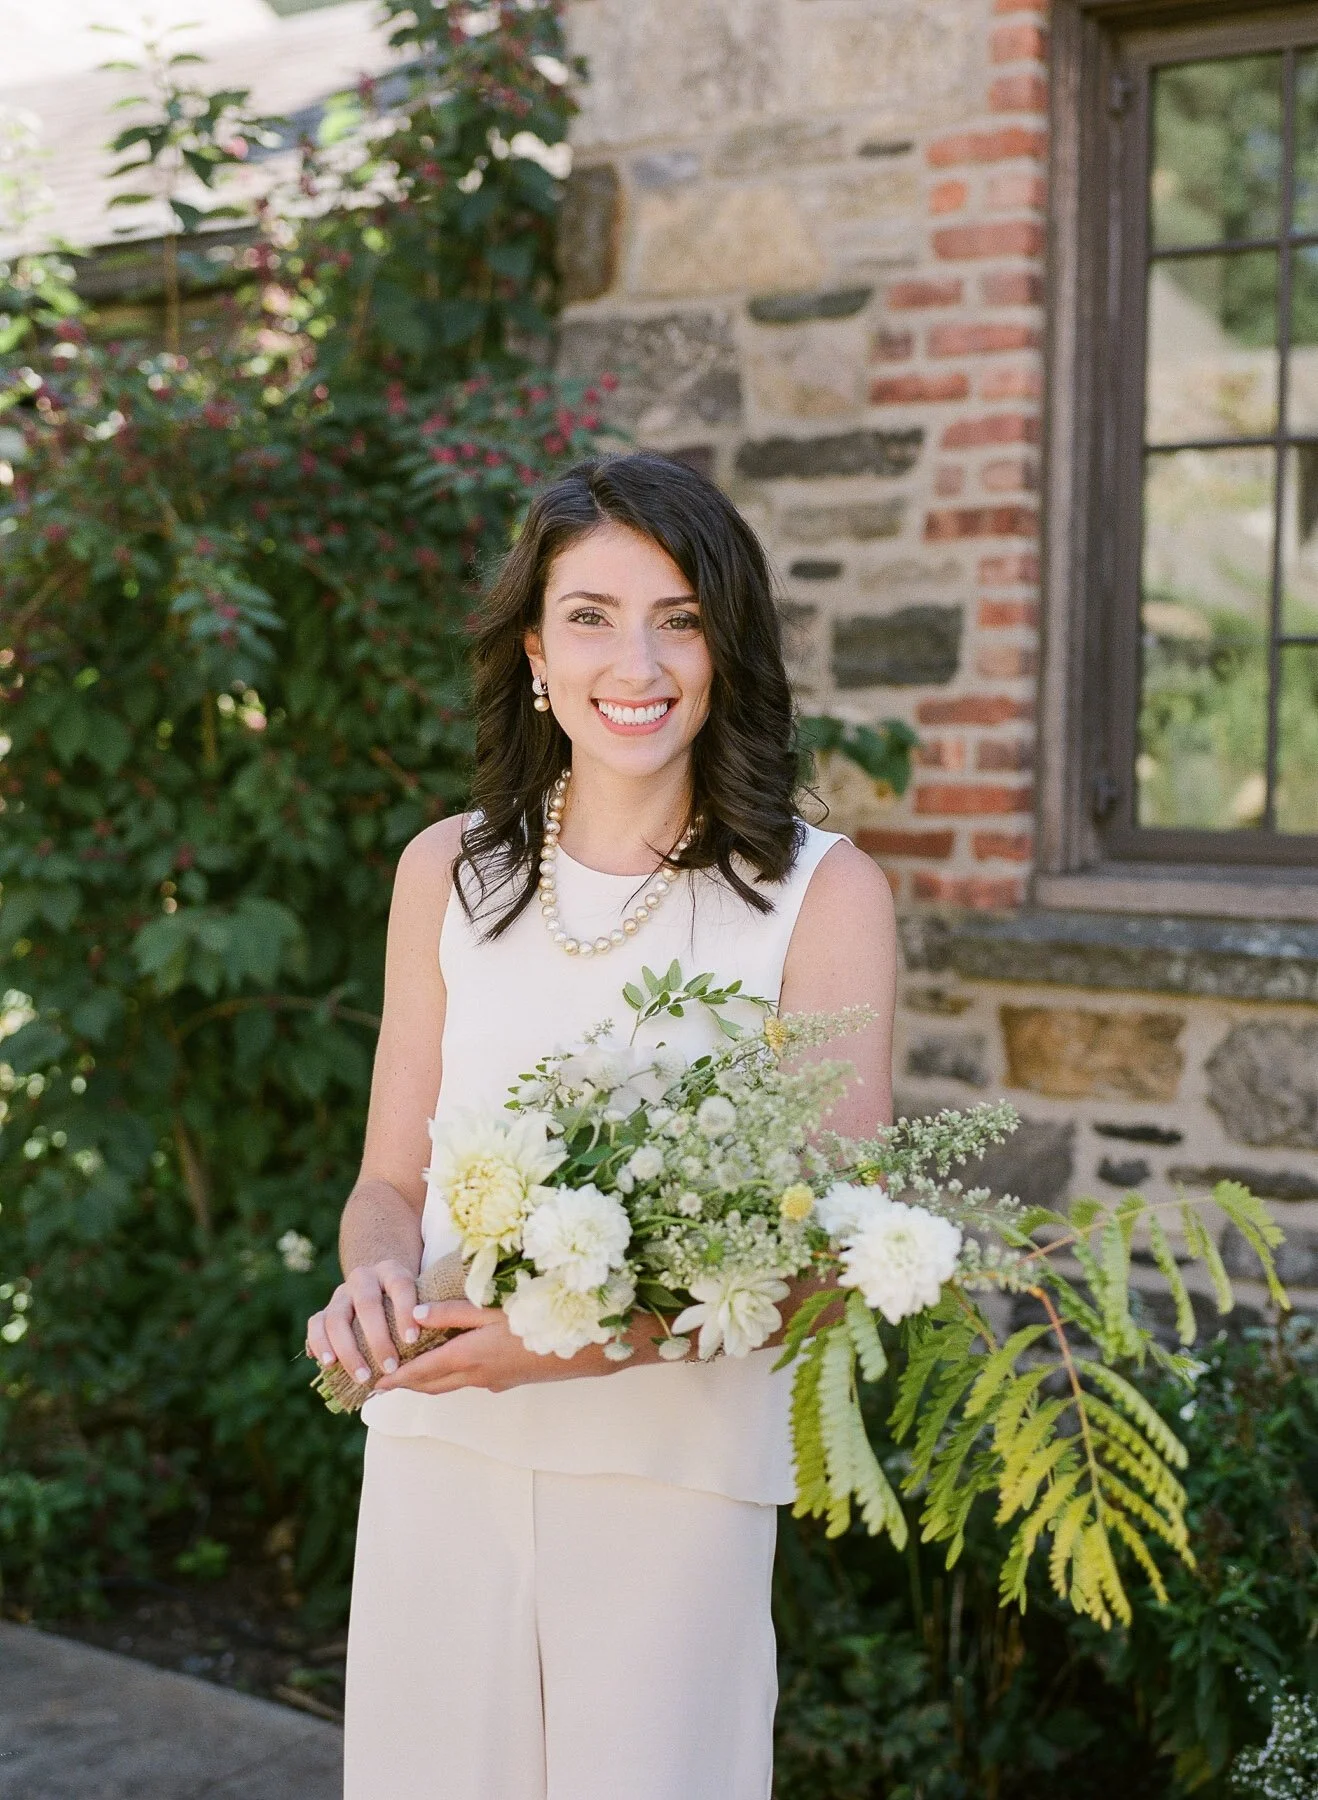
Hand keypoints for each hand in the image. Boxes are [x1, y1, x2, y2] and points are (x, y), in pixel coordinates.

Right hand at [305, 1258, 419, 1383]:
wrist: (379, 1289)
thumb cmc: (406, 1305)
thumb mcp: (418, 1301)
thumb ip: (423, 1319)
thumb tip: (429, 1356)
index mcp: (391, 1271)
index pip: (400, 1285)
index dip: (405, 1311)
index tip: (412, 1340)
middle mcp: (363, 1278)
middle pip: (367, 1304)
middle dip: (379, 1339)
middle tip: (390, 1367)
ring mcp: (341, 1294)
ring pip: (337, 1318)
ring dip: (349, 1351)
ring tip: (363, 1376)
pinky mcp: (324, 1310)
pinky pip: (315, 1324)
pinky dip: (320, 1344)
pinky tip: (328, 1364)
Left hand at [371, 1299, 616, 1395]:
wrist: (586, 1348)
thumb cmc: (540, 1318)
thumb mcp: (493, 1308)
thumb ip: (453, 1312)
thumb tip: (415, 1315)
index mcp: (469, 1357)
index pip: (421, 1372)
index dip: (396, 1377)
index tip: (374, 1382)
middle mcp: (477, 1376)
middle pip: (432, 1385)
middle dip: (406, 1385)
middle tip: (382, 1384)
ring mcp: (495, 1382)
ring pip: (451, 1385)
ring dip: (428, 1382)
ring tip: (409, 1376)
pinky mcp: (508, 1381)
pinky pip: (471, 1382)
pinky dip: (452, 1377)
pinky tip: (454, 1364)